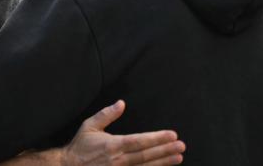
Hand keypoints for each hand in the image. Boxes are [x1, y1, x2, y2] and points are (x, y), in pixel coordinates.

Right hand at [61, 101, 184, 165]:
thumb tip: (122, 103)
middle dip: (165, 150)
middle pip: (147, 155)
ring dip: (163, 163)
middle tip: (181, 146)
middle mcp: (119, 160)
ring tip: (178, 157)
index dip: (157, 139)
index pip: (140, 141)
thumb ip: (106, 114)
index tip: (172, 135)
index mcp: (113, 145)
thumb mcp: (90, 126)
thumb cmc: (80, 147)